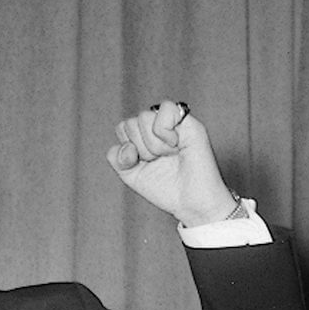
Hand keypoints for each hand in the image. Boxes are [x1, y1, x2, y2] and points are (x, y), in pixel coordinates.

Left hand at [106, 103, 237, 227]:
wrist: (190, 201)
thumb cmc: (165, 188)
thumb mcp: (131, 176)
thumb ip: (117, 159)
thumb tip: (127, 145)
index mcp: (143, 137)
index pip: (122, 128)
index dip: (127, 147)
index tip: (141, 163)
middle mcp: (156, 126)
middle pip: (130, 123)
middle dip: (140, 149)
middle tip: (158, 160)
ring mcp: (171, 122)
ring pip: (144, 117)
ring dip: (153, 144)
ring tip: (168, 155)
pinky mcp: (186, 120)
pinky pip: (165, 108)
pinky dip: (164, 131)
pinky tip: (176, 145)